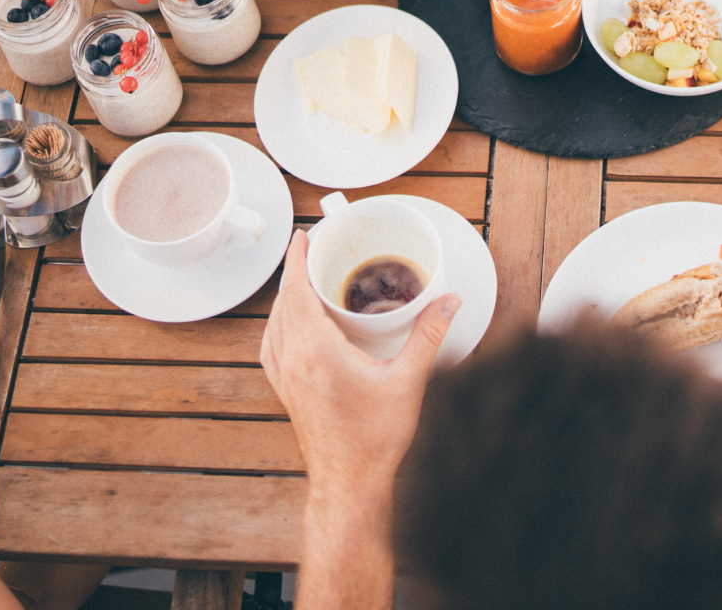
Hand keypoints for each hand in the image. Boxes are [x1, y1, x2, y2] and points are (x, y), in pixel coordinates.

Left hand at [261, 230, 460, 499]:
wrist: (350, 485)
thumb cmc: (376, 439)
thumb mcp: (408, 381)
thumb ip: (428, 335)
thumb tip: (449, 300)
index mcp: (317, 351)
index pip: (297, 291)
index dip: (298, 259)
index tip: (302, 235)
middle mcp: (294, 361)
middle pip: (284, 303)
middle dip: (294, 271)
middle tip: (310, 249)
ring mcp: (287, 379)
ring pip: (274, 325)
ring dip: (285, 298)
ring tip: (302, 281)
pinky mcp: (287, 394)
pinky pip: (272, 348)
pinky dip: (277, 326)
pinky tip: (289, 326)